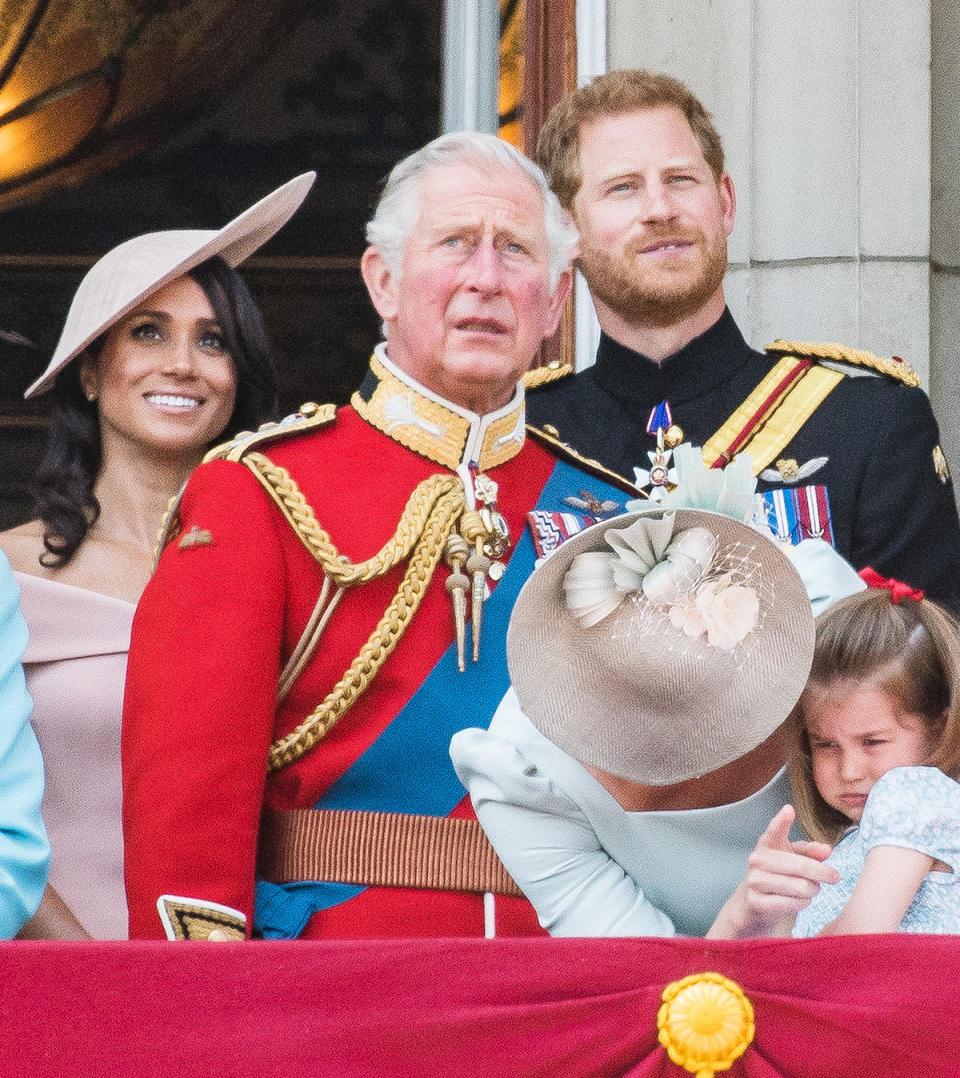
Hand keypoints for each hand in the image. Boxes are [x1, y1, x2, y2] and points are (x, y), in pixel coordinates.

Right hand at [708, 805, 839, 938]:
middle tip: (835, 877)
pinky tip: (801, 900)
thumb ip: (810, 852)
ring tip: (811, 889)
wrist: (753, 904)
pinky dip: (804, 903)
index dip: (782, 821)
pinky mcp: (757, 902)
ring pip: (800, 886)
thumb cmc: (779, 875)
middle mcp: (757, 860)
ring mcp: (754, 881)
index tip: (789, 810)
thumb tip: (827, 849)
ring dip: (813, 890)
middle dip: (823, 872)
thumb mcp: (794, 859)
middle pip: (800, 865)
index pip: (774, 831)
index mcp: (766, 844)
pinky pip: (793, 903)